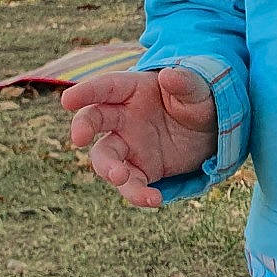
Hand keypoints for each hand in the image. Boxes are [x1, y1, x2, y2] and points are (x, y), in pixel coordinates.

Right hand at [61, 67, 216, 208]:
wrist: (210, 131)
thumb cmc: (198, 101)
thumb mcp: (198, 89)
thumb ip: (184, 83)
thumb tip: (169, 75)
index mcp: (132, 90)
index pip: (105, 88)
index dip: (85, 92)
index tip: (67, 100)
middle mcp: (123, 117)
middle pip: (93, 120)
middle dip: (83, 127)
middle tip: (78, 138)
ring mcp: (128, 145)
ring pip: (106, 158)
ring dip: (108, 169)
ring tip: (120, 177)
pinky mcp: (140, 169)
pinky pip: (131, 184)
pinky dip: (138, 194)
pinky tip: (154, 200)